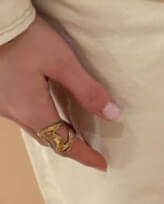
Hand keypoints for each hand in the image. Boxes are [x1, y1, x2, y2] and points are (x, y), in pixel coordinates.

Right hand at [0, 14, 121, 170]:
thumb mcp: (62, 62)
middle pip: (48, 139)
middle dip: (71, 148)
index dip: (85, 155)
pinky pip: (23, 117)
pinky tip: (48, 112)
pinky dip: (41, 122)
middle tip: (92, 152)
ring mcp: (3, 105)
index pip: (64, 143)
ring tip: (75, 134)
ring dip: (55, 135)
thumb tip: (113, 115)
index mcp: (33, 111)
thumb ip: (87, 90)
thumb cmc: (26, 38)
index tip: (102, 164)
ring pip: (34, 129)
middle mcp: (15, 114)